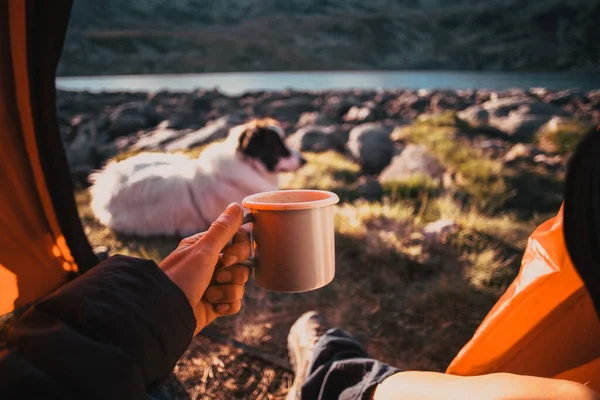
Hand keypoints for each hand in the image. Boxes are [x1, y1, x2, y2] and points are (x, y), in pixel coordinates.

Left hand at [159, 203, 250, 334]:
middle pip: (242, 263)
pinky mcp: (215, 304)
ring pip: (240, 284)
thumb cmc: (180, 279)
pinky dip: (227, 305)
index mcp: (205, 247)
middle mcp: (210, 264)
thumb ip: (223, 229)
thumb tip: (237, 205)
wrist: (165, 316)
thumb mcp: (203, 251)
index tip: (229, 257)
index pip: (237, 240)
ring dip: (228, 291)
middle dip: (234, 273)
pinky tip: (214, 307)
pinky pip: (235, 302)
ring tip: (210, 296)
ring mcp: (213, 285)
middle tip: (217, 277)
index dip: (240, 249)